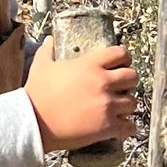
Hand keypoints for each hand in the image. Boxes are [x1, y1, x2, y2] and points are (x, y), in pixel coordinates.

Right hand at [26, 33, 139, 152]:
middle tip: (120, 88)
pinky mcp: (107, 127)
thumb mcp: (41, 66)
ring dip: (126, 105)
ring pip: (132, 102)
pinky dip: (126, 127)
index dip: (123, 58)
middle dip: (128, 82)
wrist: (33, 123)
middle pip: (133, 77)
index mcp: (90, 64)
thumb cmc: (36, 93)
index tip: (121, 64)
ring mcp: (107, 105)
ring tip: (117, 109)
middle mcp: (103, 82)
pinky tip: (119, 127)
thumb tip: (50, 40)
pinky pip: (129, 126)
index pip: (121, 53)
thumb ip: (48, 50)